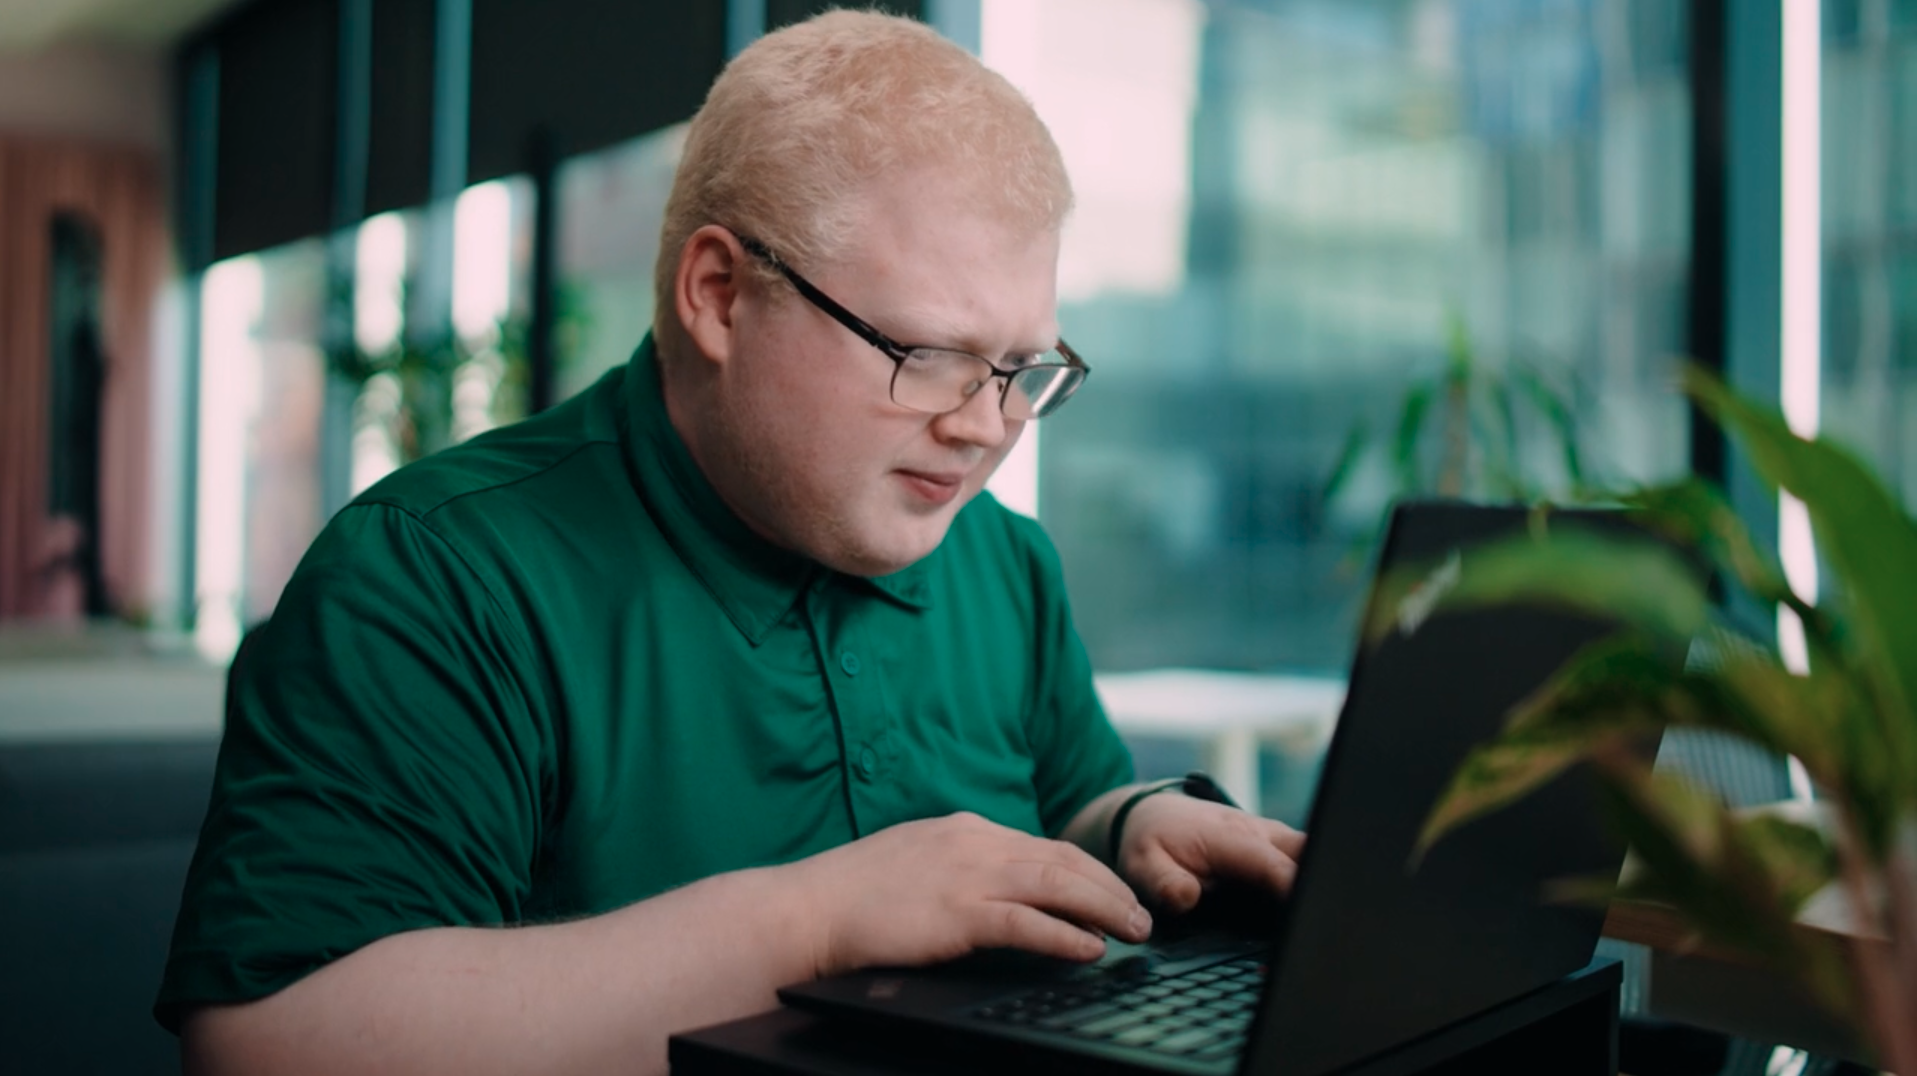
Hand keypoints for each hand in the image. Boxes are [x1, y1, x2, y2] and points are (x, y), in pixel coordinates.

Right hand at [787, 812, 1153, 978]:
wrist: (808, 908)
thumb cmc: (852, 895)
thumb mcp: (914, 862)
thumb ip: (955, 868)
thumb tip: (993, 891)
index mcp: (962, 829)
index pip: (1042, 844)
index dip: (1086, 868)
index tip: (1111, 891)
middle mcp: (972, 843)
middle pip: (1062, 858)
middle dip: (1109, 886)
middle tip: (1141, 914)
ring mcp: (966, 876)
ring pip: (1057, 884)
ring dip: (1104, 908)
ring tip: (1134, 931)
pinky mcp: (958, 913)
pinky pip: (1028, 923)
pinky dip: (1066, 935)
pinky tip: (1089, 949)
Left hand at [1117, 793, 1305, 913]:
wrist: (1152, 814)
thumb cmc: (1151, 841)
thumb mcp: (1144, 865)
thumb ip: (1165, 884)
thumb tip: (1188, 897)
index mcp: (1231, 837)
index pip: (1274, 865)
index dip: (1295, 890)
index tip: (1307, 921)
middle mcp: (1261, 833)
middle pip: (1310, 856)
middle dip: (1320, 887)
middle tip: (1319, 928)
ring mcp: (1273, 837)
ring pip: (1313, 857)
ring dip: (1317, 887)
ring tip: (1315, 928)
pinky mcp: (1277, 846)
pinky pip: (1305, 863)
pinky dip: (1309, 885)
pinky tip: (1304, 918)